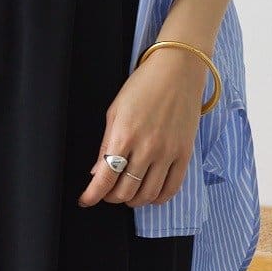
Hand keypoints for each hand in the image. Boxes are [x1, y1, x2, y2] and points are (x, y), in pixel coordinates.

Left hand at [77, 46, 208, 208]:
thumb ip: (105, 144)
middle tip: (107, 192)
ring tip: (127, 194)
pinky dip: (158, 198)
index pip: (104, 178)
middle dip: (111, 197)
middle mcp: (147, 148)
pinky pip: (172, 188)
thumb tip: (96, 172)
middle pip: (125, 191)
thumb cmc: (144, 86)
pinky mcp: (185, 154)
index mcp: (124, 135)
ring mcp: (168, 152)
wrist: (178, 70)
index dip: (92, 196)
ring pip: (148, 194)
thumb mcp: (115, 111)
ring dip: (133, 200)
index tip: (86, 200)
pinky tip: (150, 194)